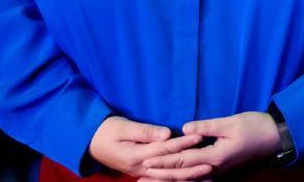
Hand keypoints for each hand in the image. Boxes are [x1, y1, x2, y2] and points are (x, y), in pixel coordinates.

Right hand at [86, 117, 203, 177]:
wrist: (92, 143)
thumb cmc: (108, 131)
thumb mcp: (124, 127)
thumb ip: (146, 131)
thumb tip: (167, 134)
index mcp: (136, 156)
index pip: (164, 149)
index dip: (182, 143)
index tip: (198, 136)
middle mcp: (140, 168)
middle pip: (169, 168)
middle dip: (190, 166)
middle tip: (210, 162)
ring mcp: (142, 172)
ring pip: (167, 177)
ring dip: (187, 177)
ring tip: (207, 175)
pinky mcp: (144, 172)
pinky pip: (163, 178)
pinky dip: (178, 179)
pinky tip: (192, 179)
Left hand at [135, 112, 281, 180]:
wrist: (275, 137)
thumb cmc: (255, 127)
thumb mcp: (231, 123)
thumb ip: (207, 126)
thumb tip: (184, 128)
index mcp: (215, 157)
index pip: (182, 161)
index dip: (163, 161)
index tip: (145, 161)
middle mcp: (214, 169)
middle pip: (182, 175)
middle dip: (160, 176)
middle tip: (140, 178)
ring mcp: (217, 171)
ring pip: (188, 179)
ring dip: (168, 181)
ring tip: (151, 181)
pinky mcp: (220, 169)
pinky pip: (196, 177)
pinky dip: (182, 179)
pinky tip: (174, 180)